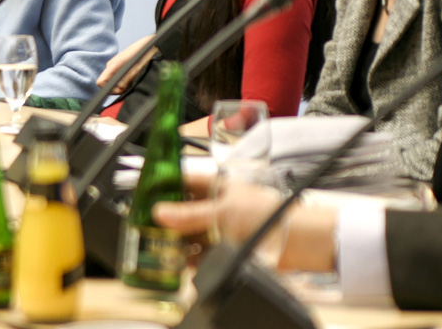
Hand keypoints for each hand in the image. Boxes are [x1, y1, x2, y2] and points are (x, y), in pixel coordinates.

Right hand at [96, 35, 155, 93]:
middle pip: (107, 83)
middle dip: (118, 88)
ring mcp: (114, 65)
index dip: (109, 90)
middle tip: (130, 85)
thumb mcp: (136, 69)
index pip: (101, 82)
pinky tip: (133, 76)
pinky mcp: (119, 66)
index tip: (121, 91)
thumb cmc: (143, 55)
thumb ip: (126, 79)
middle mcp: (111, 66)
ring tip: (133, 79)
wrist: (149, 45)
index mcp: (112, 65)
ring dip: (122, 84)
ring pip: (113, 81)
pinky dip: (124, 80)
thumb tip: (119, 89)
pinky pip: (117, 77)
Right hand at [153, 177, 336, 271]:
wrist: (298, 243)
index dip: (162, 185)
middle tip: (147, 226)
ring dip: (176, 241)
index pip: (181, 180)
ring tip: (160, 248)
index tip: (143, 195)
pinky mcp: (225, 248)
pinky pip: (200, 253)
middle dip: (166, 219)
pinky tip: (179, 263)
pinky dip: (189, 258)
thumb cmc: (267, 214)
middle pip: (182, 210)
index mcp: (216, 186)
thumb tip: (159, 213)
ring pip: (189, 233)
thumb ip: (189, 214)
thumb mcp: (222, 211)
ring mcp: (220, 227)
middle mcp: (216, 205)